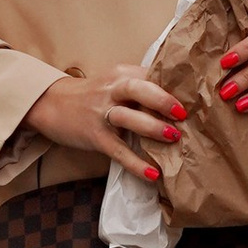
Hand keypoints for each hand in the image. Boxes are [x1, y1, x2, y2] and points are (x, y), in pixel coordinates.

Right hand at [26, 64, 188, 183]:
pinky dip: (134, 162)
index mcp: (122, 74)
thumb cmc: (93, 94)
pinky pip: (117, 150)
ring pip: (127, 117)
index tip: (196, 95)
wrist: (51, 104)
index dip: (174, 85)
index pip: (151, 74)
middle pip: (138, 88)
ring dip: (151, 128)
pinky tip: (152, 174)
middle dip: (162, 100)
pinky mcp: (94, 135)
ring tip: (173, 138)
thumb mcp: (116, 82)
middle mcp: (112, 90)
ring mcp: (101, 113)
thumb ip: (142, 87)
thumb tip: (181, 101)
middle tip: (182, 114)